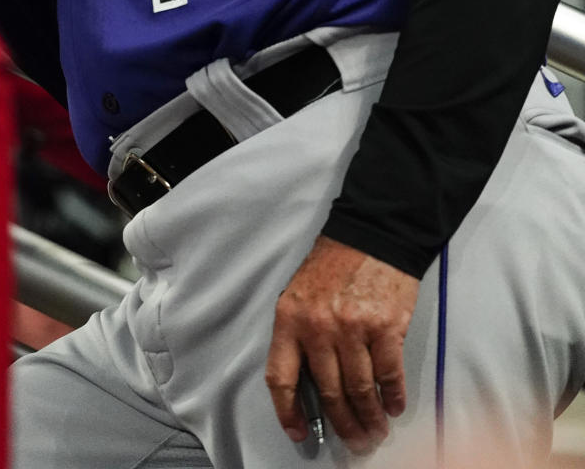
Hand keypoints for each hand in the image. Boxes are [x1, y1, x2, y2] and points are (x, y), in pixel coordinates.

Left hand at [265, 235, 418, 452]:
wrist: (371, 234)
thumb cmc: (333, 265)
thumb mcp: (300, 294)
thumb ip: (300, 335)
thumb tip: (309, 385)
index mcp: (290, 319)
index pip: (281, 377)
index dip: (288, 412)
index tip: (299, 432)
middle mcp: (319, 327)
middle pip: (328, 393)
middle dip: (343, 424)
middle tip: (355, 441)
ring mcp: (353, 328)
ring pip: (360, 390)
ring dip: (370, 418)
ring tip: (375, 430)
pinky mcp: (385, 326)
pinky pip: (389, 375)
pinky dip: (393, 397)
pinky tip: (394, 406)